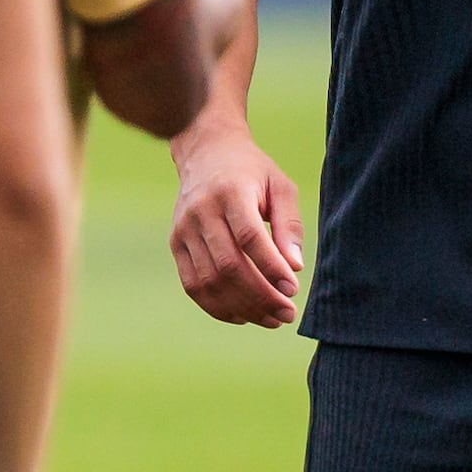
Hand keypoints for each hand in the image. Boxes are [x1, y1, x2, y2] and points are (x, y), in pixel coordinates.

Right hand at [169, 123, 304, 325]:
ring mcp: (184, 229)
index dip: (271, 267)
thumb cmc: (251, 171)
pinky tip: (243, 316)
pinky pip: (193, 285)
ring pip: (210, 281)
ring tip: (271, 319)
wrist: (206, 152)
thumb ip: (289, 225)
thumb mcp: (279, 186)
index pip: (248, 237)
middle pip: (228, 265)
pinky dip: (218, 307)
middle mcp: (201, 211)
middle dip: (260, 296)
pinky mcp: (176, 244)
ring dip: (242, 307)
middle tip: (287, 314)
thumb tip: (295, 268)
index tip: (292, 289)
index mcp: (230, 192)